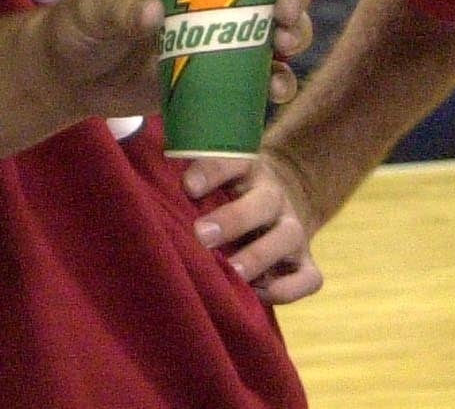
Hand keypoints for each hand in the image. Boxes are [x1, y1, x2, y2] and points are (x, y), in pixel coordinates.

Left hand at [34, 0, 335, 123]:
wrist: (72, 78)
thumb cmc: (80, 27)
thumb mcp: (94, 13)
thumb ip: (120, 10)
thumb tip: (155, 13)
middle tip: (283, 20)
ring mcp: (219, 30)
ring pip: (276, 26)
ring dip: (293, 36)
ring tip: (284, 52)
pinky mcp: (218, 69)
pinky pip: (261, 73)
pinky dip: (276, 81)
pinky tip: (275, 92)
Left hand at [183, 150, 323, 304]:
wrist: (274, 206)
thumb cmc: (224, 196)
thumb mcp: (211, 180)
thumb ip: (187, 182)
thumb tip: (146, 189)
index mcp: (247, 169)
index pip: (233, 162)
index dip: (212, 172)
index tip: (187, 187)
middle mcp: (274, 197)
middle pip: (263, 202)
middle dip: (233, 219)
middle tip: (201, 235)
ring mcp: (294, 231)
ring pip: (287, 237)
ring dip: (258, 256)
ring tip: (231, 272)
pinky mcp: (306, 264)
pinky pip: (308, 279)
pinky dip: (286, 289)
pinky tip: (256, 293)